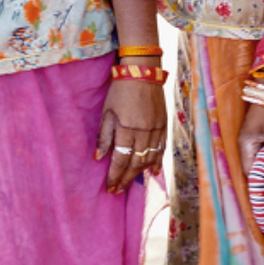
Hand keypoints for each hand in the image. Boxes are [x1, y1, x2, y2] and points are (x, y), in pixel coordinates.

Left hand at [94, 76, 166, 193]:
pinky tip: (153, 171)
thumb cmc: (120, 92)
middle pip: (135, 163)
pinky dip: (157, 161)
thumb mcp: (107, 113)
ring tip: (131, 183)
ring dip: (140, 173)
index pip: (121, 160)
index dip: (115, 176)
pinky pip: (162, 148)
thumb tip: (99, 158)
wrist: (143, 73)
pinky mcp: (164, 125)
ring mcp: (156, 129)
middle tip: (117, 190)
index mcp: (127, 129)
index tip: (109, 188)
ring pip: (150, 158)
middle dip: (126, 179)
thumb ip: (104, 136)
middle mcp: (144, 132)